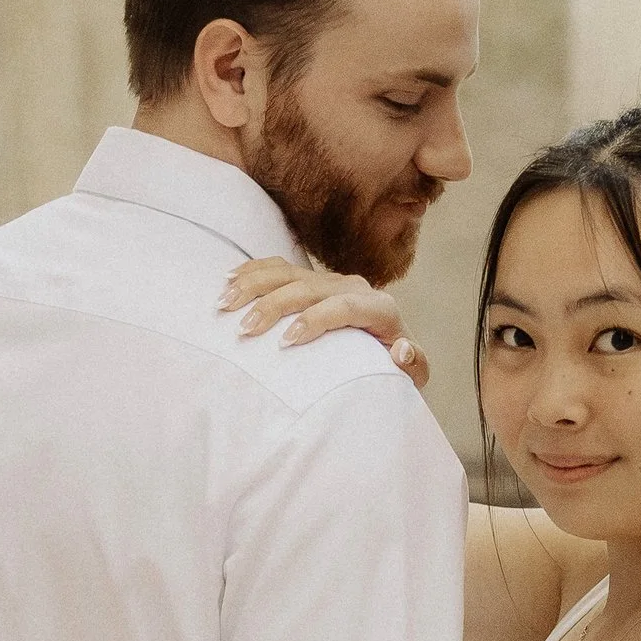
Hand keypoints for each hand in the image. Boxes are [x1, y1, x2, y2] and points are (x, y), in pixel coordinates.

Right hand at [222, 254, 428, 390]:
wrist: (384, 347)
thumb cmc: (394, 367)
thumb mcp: (412, 373)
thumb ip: (414, 364)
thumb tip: (399, 349)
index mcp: (379, 307)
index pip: (345, 306)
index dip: (315, 320)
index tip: (287, 342)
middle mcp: (353, 286)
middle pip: (308, 287)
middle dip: (274, 305)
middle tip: (245, 330)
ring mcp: (328, 280)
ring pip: (288, 273)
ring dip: (254, 286)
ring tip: (225, 305)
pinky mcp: (310, 278)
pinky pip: (278, 266)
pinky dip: (252, 273)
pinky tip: (228, 282)